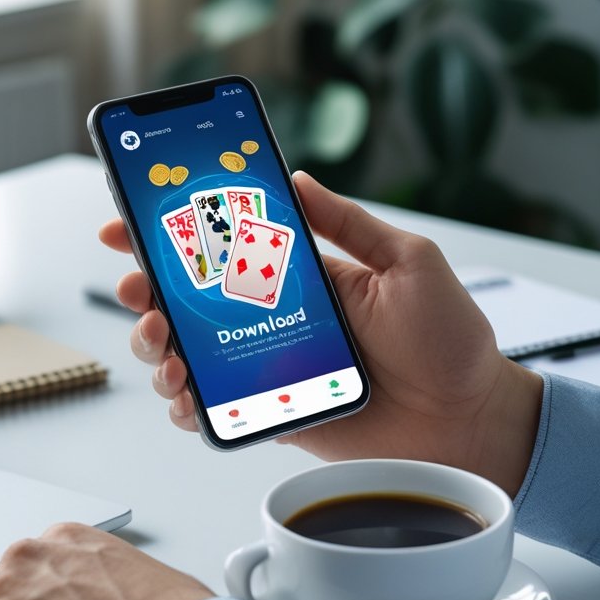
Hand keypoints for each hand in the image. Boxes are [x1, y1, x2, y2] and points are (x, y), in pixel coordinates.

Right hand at [98, 172, 542, 494]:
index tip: (130, 220)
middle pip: (190, 302)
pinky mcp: (272, 414)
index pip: (227, 247)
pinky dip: (187, 406)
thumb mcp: (408, 262)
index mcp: (303, 278)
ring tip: (163, 346)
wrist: (469, 421)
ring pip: (189, 355)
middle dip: (147, 291)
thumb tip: (298, 177)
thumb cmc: (450, 342)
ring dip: (157, 347)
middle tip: (137, 289)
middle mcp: (276, 320)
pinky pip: (215, 410)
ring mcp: (269, 369)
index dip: (173, 233)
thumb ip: (350, 224)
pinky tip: (186, 397)